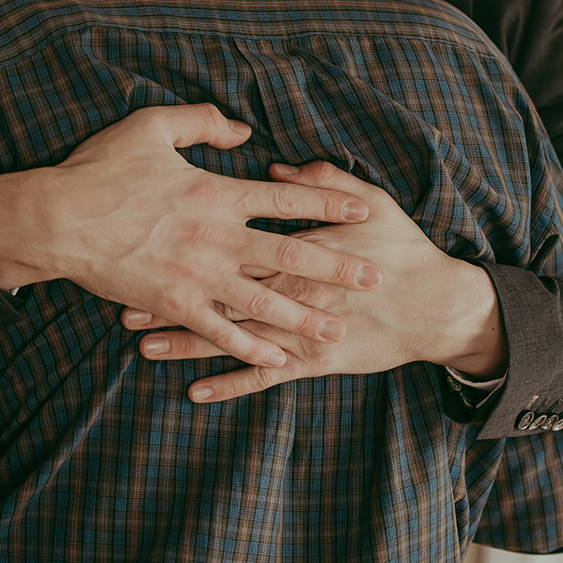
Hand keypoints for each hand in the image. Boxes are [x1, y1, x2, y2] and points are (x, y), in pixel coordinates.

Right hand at [0, 105, 383, 366]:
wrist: (55, 219)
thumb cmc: (100, 168)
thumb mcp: (152, 126)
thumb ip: (204, 122)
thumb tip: (246, 131)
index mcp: (216, 192)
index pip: (287, 196)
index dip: (328, 201)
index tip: (363, 209)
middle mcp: (216, 236)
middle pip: (289, 253)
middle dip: (335, 266)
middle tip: (373, 278)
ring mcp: (196, 274)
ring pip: (263, 299)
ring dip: (304, 315)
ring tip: (338, 328)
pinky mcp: (173, 303)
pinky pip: (220, 331)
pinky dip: (250, 346)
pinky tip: (277, 358)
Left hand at [132, 161, 506, 402]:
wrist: (437, 305)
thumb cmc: (403, 247)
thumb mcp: (369, 199)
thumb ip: (321, 181)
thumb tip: (279, 170)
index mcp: (298, 250)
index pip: (235, 247)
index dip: (190, 247)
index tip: (149, 246)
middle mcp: (290, 293)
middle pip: (219, 295)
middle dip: (172, 300)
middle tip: (125, 305)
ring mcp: (299, 331)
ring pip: (233, 339)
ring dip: (187, 345)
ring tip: (143, 347)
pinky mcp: (313, 364)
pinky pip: (265, 377)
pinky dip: (230, 386)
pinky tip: (194, 393)